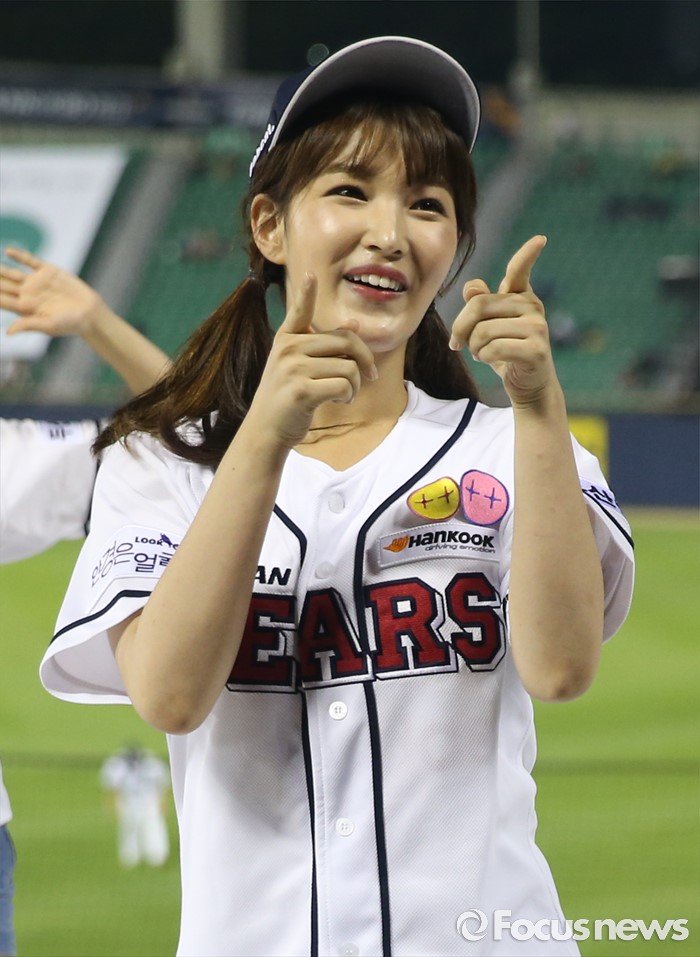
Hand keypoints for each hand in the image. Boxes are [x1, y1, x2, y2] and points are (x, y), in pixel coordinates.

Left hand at [0, 248, 106, 336]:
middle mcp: (27, 294)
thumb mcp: (49, 326)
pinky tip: (8, 252)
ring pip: (11, 273)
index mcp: (24, 308)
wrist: (90, 313)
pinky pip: (30, 261)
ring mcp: (37, 282)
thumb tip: (8, 332)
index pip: (1, 300)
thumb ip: (28, 325)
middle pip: (2, 285)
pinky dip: (20, 256)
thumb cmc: (70, 324)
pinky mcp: (48, 271)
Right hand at [249, 274, 378, 447]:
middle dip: (365, 361)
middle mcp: (287, 349)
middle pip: (346, 342)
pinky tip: (339, 402)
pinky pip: (344, 386)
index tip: (311, 275)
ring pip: (349, 368)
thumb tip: (353, 324)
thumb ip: (323, 346)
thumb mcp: (299, 368)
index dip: (306, 293)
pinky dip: (349, 396)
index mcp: (286, 339)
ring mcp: (292, 368)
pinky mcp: (300, 390)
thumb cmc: (287, 399)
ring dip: (355, 385)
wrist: (265, 431)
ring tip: (345, 395)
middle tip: (371, 377)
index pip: (299, 311)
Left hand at [449, 235, 555, 406]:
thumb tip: (472, 289)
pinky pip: (493, 348)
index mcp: (521, 297)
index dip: (527, 255)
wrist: (528, 387)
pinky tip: (492, 361)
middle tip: (458, 343)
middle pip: (478, 306)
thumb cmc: (506, 354)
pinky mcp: (536, 349)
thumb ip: (480, 306)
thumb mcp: (489, 328)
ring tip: (482, 354)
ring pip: (482, 331)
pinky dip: (485, 358)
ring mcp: (538, 327)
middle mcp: (532, 307)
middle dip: (461, 328)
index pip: (520, 271)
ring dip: (473, 348)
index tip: (540, 240)